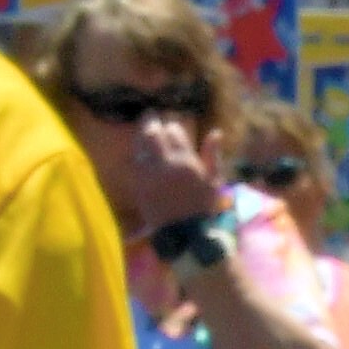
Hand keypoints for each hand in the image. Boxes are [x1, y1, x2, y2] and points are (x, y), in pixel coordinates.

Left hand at [117, 108, 228, 243]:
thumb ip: (212, 154)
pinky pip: (133, 162)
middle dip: (151, 121)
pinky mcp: (138, 184)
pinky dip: (135, 154)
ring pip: (140, 145)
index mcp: (186, 160)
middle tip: (150, 115)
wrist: (186, 232)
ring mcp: (149, 173)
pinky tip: (139, 152)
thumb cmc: (204, 206)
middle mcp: (166, 163)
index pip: (174, 130)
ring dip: (142, 135)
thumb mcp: (214, 179)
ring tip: (144, 130)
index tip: (171, 125)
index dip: (171, 125)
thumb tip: (215, 132)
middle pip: (152, 133)